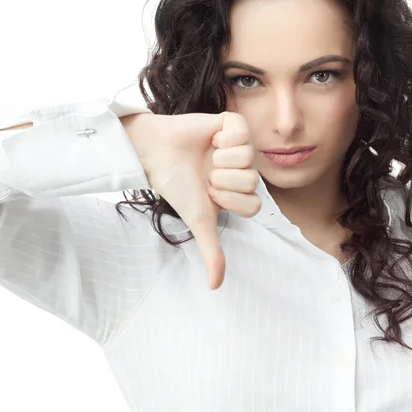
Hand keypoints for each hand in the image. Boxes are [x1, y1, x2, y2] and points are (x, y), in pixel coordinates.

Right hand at [126, 111, 261, 289]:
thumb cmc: (177, 187)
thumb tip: (215, 287)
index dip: (230, 201)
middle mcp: (241, 170)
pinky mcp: (233, 124)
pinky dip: (224, 138)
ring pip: (249, 158)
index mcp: (237, 193)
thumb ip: (211, 252)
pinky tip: (211, 139)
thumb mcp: (198, 221)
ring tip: (207, 156)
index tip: (209, 194)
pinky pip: (243, 133)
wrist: (156, 155)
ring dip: (222, 160)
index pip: (254, 205)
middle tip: (206, 174)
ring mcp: (239, 147)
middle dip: (223, 180)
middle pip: (253, 182)